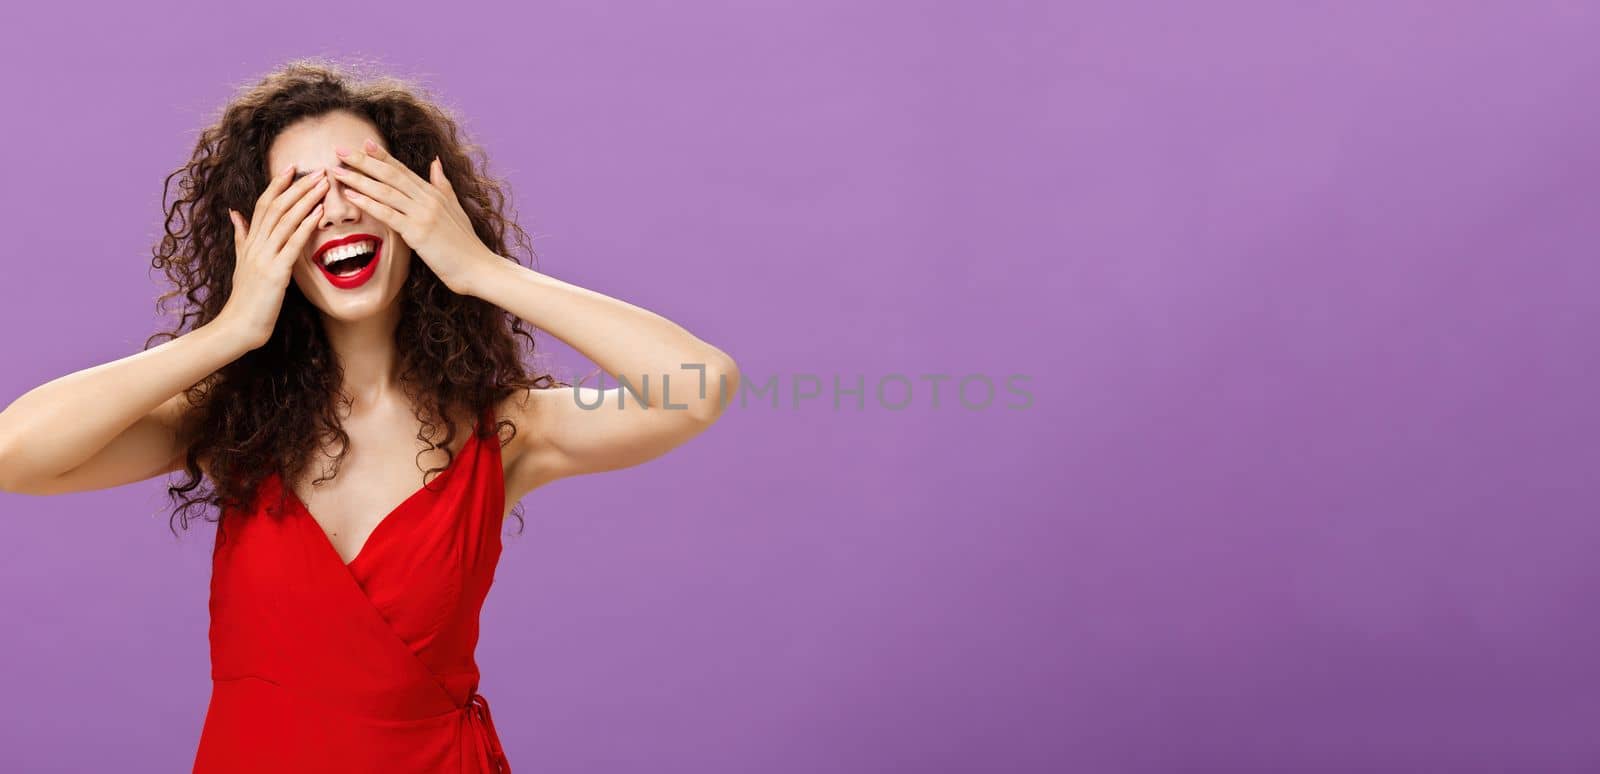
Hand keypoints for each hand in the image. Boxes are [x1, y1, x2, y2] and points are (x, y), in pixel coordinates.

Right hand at [217, 165, 327, 348]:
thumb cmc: (245, 299)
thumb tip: (234, 214)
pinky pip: (292, 244)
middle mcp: (255, 245)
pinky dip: (306, 226)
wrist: (238, 326)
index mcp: (249, 241)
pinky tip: (319, 213)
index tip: (293, 167)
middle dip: (298, 186)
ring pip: (285, 220)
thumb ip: (241, 237)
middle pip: (276, 206)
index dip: (277, 184)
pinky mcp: (275, 273)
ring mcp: (264, 257)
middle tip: (317, 170)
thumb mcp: (241, 263)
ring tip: (323, 184)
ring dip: (306, 199)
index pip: (263, 204)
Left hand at [330, 139, 498, 295]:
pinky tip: (351, 196)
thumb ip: (443, 185)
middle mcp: (428, 198)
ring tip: (338, 171)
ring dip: (359, 179)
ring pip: (385, 190)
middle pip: (390, 174)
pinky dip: (368, 203)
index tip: (363, 143)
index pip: (403, 169)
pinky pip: (388, 213)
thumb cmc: (466, 245)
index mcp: (435, 192)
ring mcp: (423, 214)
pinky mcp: (417, 232)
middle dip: (363, 161)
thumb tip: (435, 162)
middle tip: (341, 150)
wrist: (478, 268)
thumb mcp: (456, 209)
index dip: (382, 155)